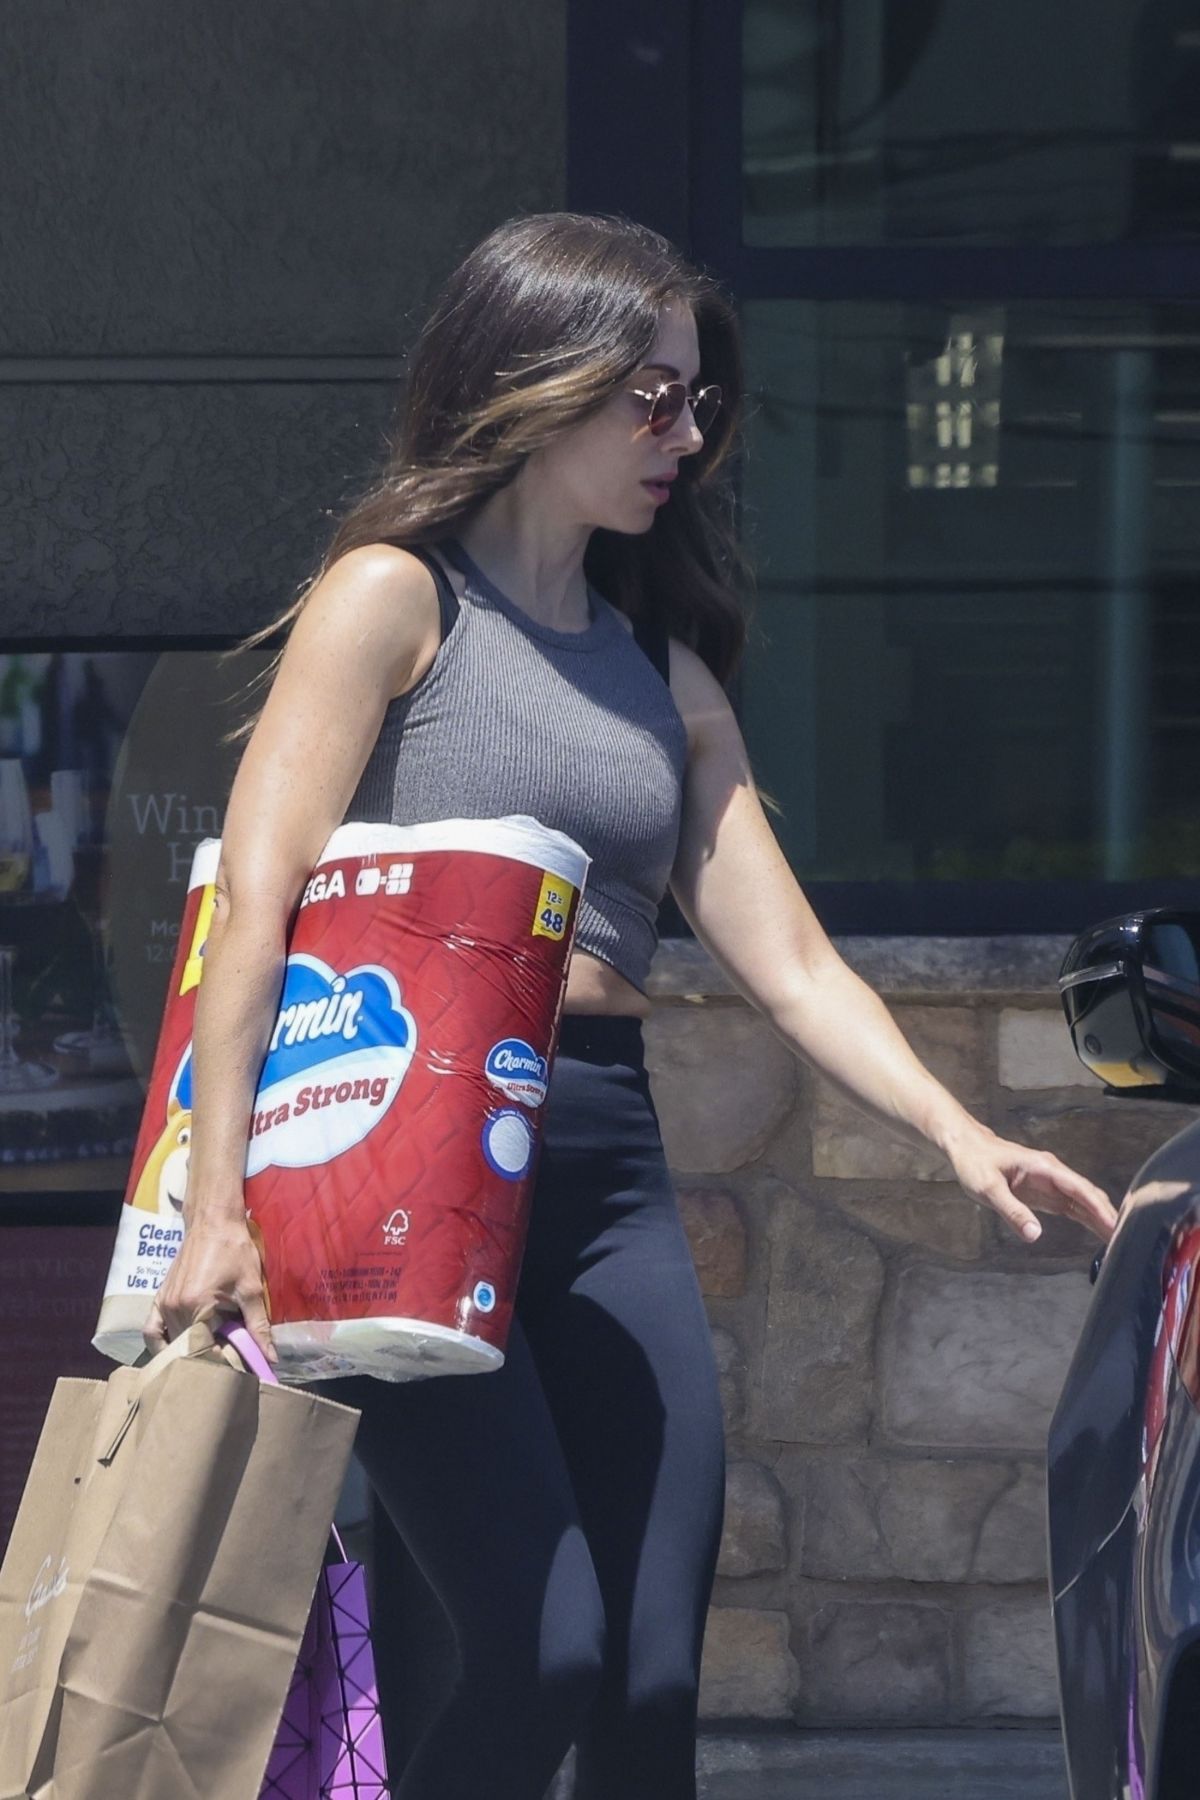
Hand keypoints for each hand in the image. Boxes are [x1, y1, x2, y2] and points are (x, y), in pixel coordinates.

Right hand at [143, 1213, 275, 1365]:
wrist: (214, 1222)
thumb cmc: (235, 1251)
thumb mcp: (251, 1289)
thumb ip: (258, 1326)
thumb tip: (270, 1357)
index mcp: (196, 1307)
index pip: (205, 1351)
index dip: (223, 1361)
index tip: (239, 1363)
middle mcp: (174, 1308)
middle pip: (187, 1350)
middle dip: (208, 1358)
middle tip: (228, 1356)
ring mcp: (163, 1304)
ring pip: (171, 1343)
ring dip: (190, 1351)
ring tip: (212, 1350)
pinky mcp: (159, 1298)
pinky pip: (151, 1330)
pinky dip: (160, 1343)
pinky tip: (176, 1350)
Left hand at [945, 1125, 1117, 1243]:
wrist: (966, 1148)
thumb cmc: (975, 1164)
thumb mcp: (988, 1188)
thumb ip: (1011, 1211)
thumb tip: (1034, 1234)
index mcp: (1045, 1168)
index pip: (1080, 1189)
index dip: (1099, 1208)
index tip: (1116, 1226)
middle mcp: (1054, 1174)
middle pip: (1089, 1196)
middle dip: (1108, 1216)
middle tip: (1126, 1242)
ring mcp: (1052, 1184)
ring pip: (1085, 1203)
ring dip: (1101, 1220)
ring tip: (1121, 1243)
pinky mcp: (1047, 1194)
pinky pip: (1073, 1208)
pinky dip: (1088, 1220)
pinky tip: (1101, 1234)